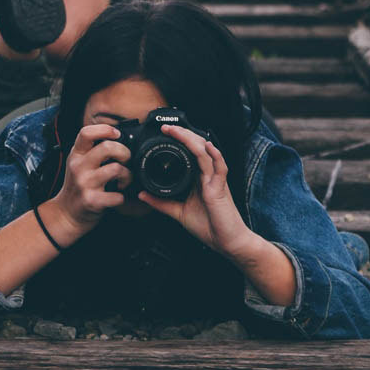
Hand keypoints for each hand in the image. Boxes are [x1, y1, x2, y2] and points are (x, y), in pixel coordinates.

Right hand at [45, 123, 129, 242]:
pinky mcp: (91, 200)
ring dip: (127, 175)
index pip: (86, 132)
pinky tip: (117, 196)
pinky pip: (117, 195)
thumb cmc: (77, 186)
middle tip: (126, 160)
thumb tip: (117, 138)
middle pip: (107, 147)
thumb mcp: (78, 163)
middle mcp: (79, 166)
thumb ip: (92, 150)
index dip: (105, 129)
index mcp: (76, 154)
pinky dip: (122, 197)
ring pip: (116, 169)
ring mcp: (85, 183)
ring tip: (124, 180)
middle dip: (124, 152)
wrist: (66, 213)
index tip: (117, 134)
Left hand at [138, 127, 270, 263]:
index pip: (189, 153)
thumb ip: (161, 202)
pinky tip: (207, 147)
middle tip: (167, 127)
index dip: (179, 141)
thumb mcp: (178, 212)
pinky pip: (220, 168)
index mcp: (199, 179)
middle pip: (197, 147)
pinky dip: (215, 156)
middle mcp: (208, 176)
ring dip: (192, 140)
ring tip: (178, 131)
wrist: (227, 242)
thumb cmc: (209, 227)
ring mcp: (215, 180)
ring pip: (206, 153)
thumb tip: (142, 194)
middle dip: (183, 135)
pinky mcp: (221, 188)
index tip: (163, 133)